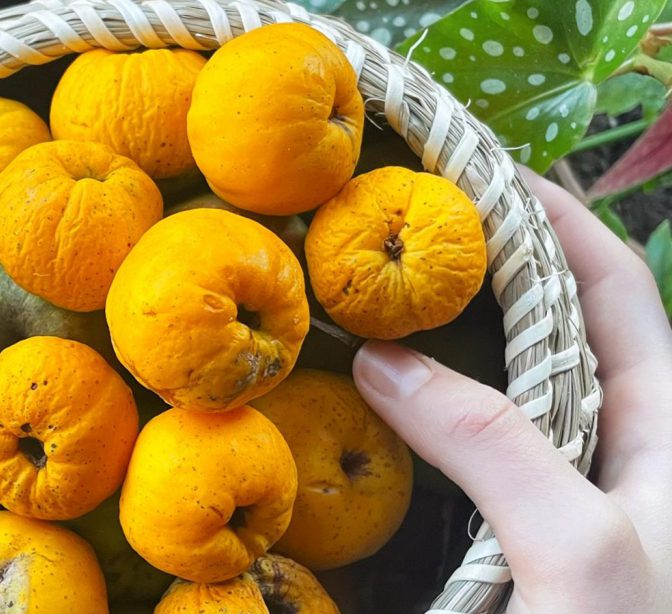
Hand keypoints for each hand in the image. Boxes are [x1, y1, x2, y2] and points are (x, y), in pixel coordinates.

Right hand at [353, 171, 671, 611]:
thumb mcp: (578, 545)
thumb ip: (492, 445)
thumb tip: (388, 363)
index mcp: (666, 425)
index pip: (610, 284)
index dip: (553, 216)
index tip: (478, 167)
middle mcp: (617, 447)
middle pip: (554, 327)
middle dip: (489, 267)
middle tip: (404, 227)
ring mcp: (567, 493)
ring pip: (507, 393)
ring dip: (450, 345)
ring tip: (379, 301)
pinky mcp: (522, 538)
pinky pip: (474, 456)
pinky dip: (429, 418)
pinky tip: (379, 411)